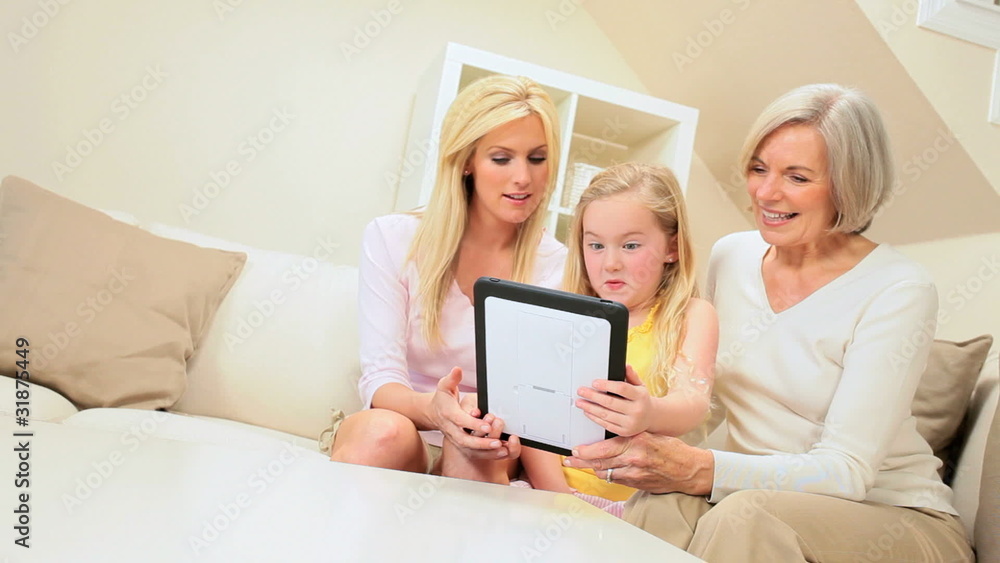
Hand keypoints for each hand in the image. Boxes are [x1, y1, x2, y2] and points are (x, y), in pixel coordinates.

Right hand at [431, 368, 514, 458]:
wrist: (433, 413)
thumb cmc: (442, 399)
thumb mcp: (444, 385)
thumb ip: (452, 378)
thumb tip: (457, 370)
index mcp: (449, 414)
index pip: (461, 421)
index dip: (473, 424)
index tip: (487, 424)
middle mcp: (452, 429)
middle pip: (465, 440)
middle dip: (481, 443)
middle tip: (497, 442)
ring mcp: (456, 439)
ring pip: (470, 449)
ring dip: (486, 451)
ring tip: (502, 449)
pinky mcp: (461, 445)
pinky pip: (474, 453)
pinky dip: (488, 454)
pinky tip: (501, 452)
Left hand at [563, 432, 713, 495]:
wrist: (688, 470)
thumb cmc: (671, 449)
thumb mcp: (649, 435)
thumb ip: (630, 437)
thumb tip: (609, 437)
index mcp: (636, 443)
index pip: (605, 448)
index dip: (587, 451)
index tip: (576, 450)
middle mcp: (633, 459)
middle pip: (600, 463)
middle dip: (582, 462)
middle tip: (569, 460)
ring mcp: (635, 474)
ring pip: (606, 473)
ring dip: (593, 468)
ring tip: (581, 464)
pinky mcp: (637, 484)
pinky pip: (616, 480)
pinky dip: (607, 474)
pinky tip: (602, 469)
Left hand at [576, 365, 653, 436]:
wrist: (650, 417)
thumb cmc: (641, 399)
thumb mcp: (640, 385)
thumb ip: (631, 376)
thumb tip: (625, 366)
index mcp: (641, 397)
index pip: (622, 389)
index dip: (607, 385)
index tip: (594, 383)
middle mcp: (637, 411)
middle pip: (611, 402)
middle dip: (593, 396)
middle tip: (581, 391)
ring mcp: (631, 423)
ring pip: (606, 414)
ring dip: (590, 408)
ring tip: (580, 402)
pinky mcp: (624, 432)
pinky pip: (606, 424)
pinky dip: (595, 418)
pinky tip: (587, 411)